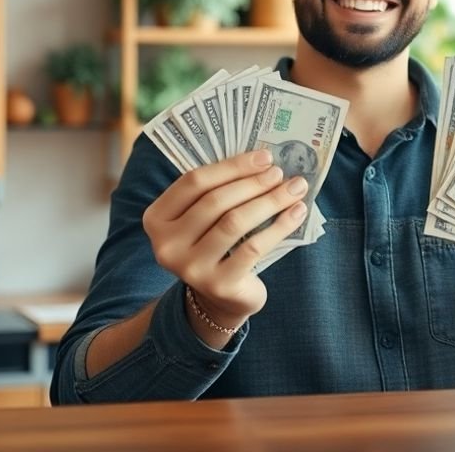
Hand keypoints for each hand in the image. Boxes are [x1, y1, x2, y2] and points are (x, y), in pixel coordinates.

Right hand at [142, 149, 308, 333]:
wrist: (219, 298)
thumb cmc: (215, 244)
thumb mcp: (204, 219)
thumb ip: (219, 190)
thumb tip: (263, 161)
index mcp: (157, 218)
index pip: (194, 182)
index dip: (231, 166)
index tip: (264, 157)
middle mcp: (166, 244)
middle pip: (215, 201)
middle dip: (253, 183)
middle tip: (280, 173)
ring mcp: (190, 268)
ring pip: (234, 222)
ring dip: (269, 201)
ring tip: (294, 189)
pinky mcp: (218, 284)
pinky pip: (253, 247)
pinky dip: (279, 226)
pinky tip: (297, 212)